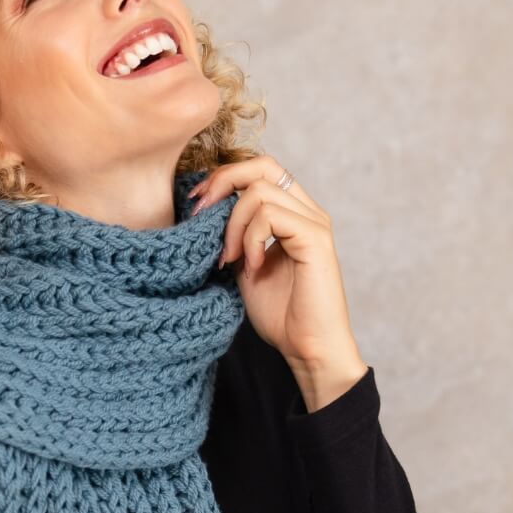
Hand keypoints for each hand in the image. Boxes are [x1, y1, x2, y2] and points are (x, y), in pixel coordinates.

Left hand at [190, 153, 367, 392]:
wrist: (307, 349)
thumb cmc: (281, 315)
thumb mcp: (245, 266)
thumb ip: (234, 236)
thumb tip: (206, 211)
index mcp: (293, 213)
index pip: (259, 169)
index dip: (224, 178)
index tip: (196, 205)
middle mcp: (307, 210)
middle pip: (262, 164)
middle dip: (222, 183)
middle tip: (200, 214)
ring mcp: (314, 222)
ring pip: (260, 191)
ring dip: (232, 225)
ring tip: (229, 260)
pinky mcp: (315, 238)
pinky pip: (270, 216)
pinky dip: (251, 239)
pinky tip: (251, 267)